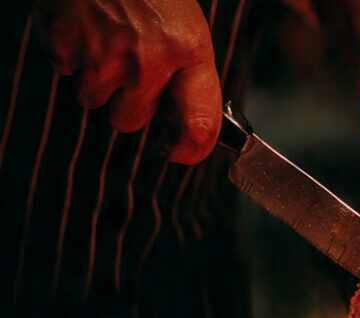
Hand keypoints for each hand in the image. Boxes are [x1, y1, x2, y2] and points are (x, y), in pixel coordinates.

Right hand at [33, 0, 220, 163]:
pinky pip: (66, 74)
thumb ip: (189, 78)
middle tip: (129, 67)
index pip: (200, 125)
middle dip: (128, 104)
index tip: (181, 152)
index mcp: (189, 52)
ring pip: (94, 102)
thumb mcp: (188, 29)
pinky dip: (71, 57)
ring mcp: (105, 56)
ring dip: (97, 82)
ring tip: (106, 41)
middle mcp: (149, 61)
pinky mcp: (67, 46)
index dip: (191, 151)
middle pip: (130, 122)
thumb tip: (188, 128)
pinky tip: (84, 30)